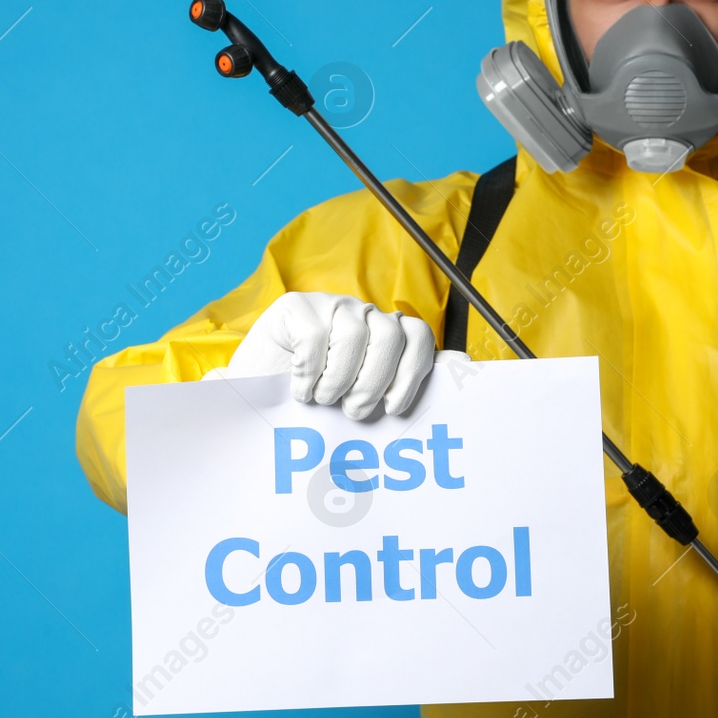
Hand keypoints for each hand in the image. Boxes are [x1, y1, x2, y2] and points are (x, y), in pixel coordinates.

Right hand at [205, 291, 444, 418]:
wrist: (255, 403)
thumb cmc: (313, 404)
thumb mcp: (361, 400)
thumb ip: (405, 383)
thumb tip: (462, 364)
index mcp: (385, 335)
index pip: (418, 336)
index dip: (412, 372)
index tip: (394, 406)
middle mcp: (363, 315)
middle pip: (392, 335)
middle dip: (375, 382)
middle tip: (354, 410)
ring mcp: (331, 307)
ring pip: (356, 335)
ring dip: (339, 380)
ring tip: (324, 399)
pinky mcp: (297, 306)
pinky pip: (316, 337)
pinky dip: (310, 372)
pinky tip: (301, 388)